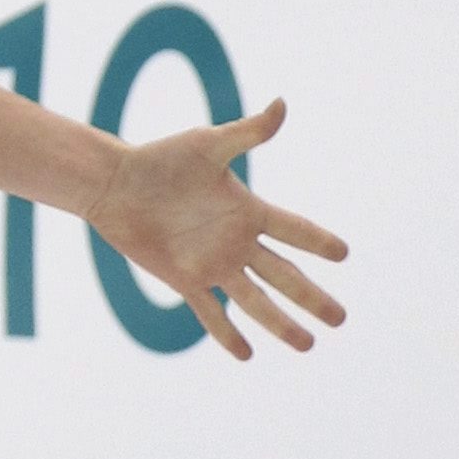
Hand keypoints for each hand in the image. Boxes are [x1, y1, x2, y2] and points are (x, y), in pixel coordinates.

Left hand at [88, 97, 347, 361]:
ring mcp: (212, 263)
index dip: (317, 241)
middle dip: (313, 297)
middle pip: (284, 275)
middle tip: (342, 319)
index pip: (293, 230)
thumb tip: (283, 104)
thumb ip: (247, 132)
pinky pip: (210, 312)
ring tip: (308, 346)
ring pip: (255, 300)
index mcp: (248, 210)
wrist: (114, 184)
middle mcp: (236, 241)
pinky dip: (227, 332)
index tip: (344, 253)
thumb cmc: (160, 159)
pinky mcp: (184, 278)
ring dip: (281, 323)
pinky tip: (246, 354)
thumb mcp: (207, 144)